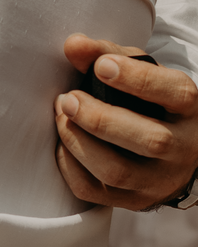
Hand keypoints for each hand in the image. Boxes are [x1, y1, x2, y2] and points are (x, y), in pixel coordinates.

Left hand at [53, 35, 197, 208]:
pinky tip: (63, 144)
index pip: (174, 93)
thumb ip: (106, 53)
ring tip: (62, 116)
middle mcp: (183, 148)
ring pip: (118, 172)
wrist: (175, 151)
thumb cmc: (152, 103)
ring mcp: (159, 180)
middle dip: (100, 118)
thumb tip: (73, 45)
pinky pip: (94, 192)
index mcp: (190, 108)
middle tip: (68, 98)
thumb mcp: (141, 72)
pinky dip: (70, 167)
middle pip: (149, 140)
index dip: (136, 79)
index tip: (102, 65)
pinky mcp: (134, 201)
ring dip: (79, 142)